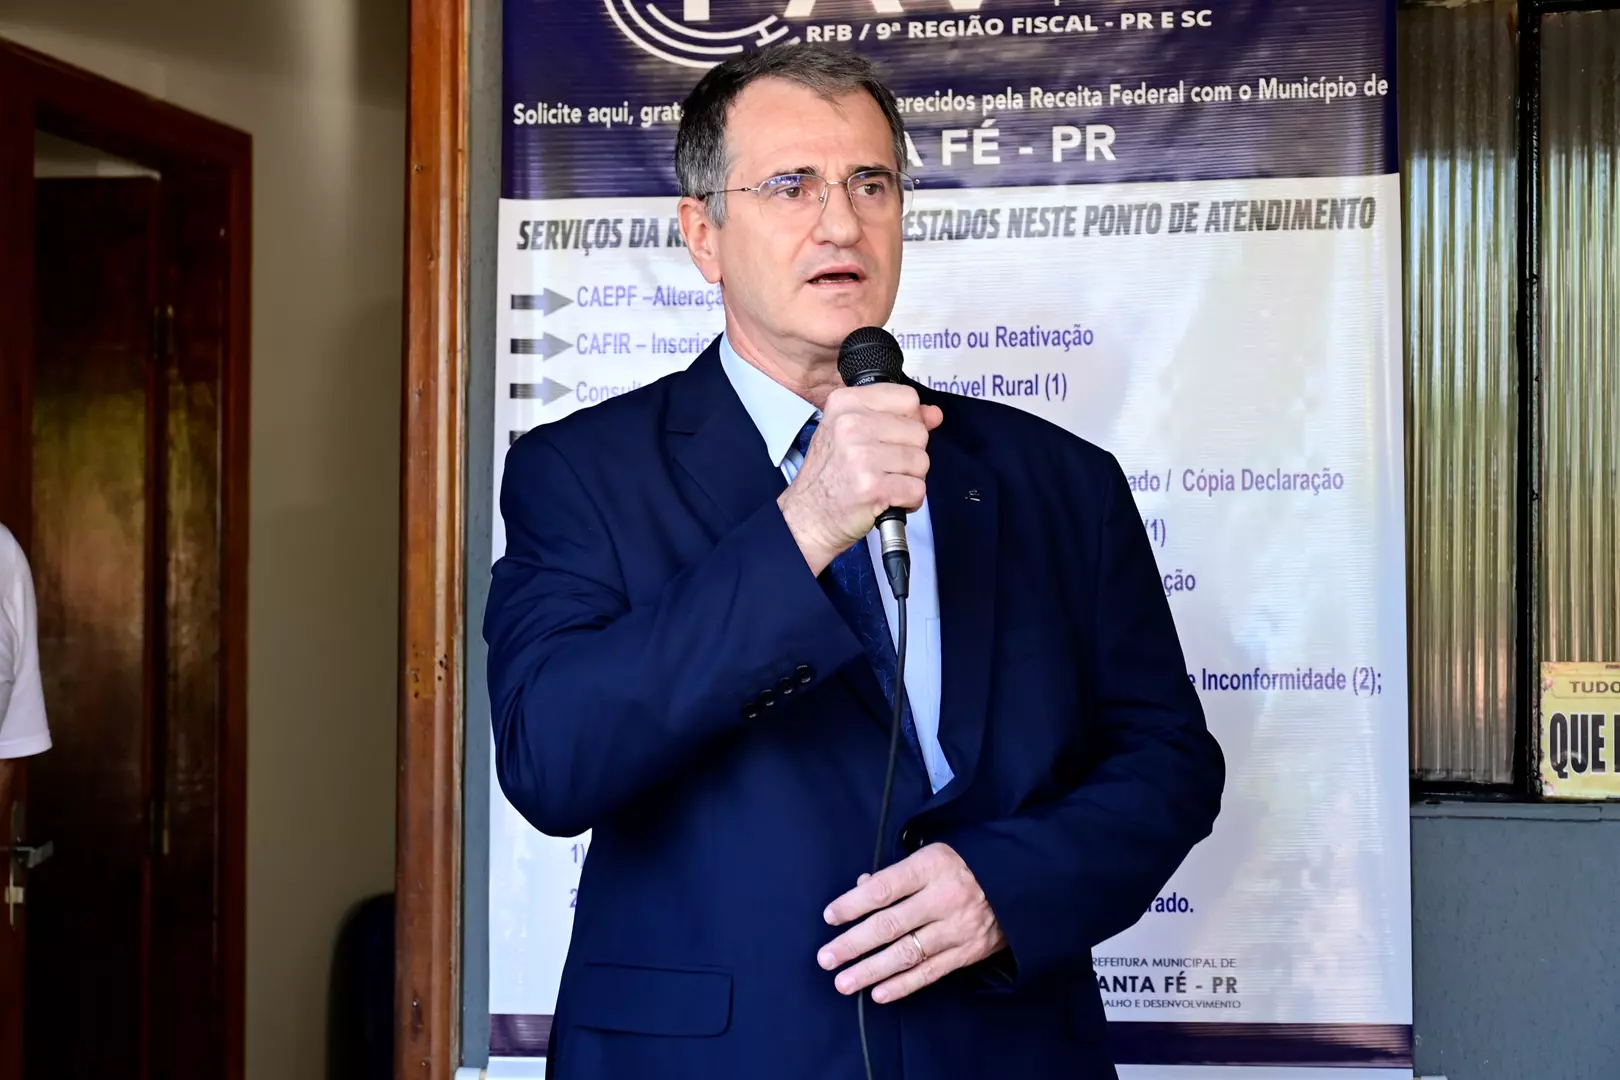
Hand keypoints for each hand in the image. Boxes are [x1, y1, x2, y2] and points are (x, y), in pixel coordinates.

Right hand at [778, 384, 942, 575]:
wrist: (807, 518)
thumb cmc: (829, 476)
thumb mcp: (852, 433)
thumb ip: (895, 418)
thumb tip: (934, 414)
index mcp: (845, 404)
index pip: (907, 398)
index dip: (909, 421)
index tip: (893, 438)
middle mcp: (851, 425)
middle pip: (918, 432)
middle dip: (910, 455)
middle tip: (883, 468)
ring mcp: (862, 456)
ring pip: (921, 461)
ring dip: (909, 479)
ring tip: (883, 484)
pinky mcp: (873, 487)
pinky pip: (917, 489)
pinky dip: (909, 501)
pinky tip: (887, 500)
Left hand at [817, 842, 1005, 1003]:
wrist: (1018, 883)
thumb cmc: (963, 866)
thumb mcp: (931, 856)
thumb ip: (895, 875)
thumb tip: (860, 888)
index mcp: (931, 867)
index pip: (884, 888)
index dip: (853, 904)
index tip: (829, 917)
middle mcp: (943, 898)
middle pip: (890, 924)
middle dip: (853, 944)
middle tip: (826, 958)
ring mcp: (957, 928)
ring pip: (907, 954)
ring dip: (871, 971)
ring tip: (843, 983)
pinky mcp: (968, 952)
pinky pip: (930, 972)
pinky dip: (903, 985)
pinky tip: (879, 994)